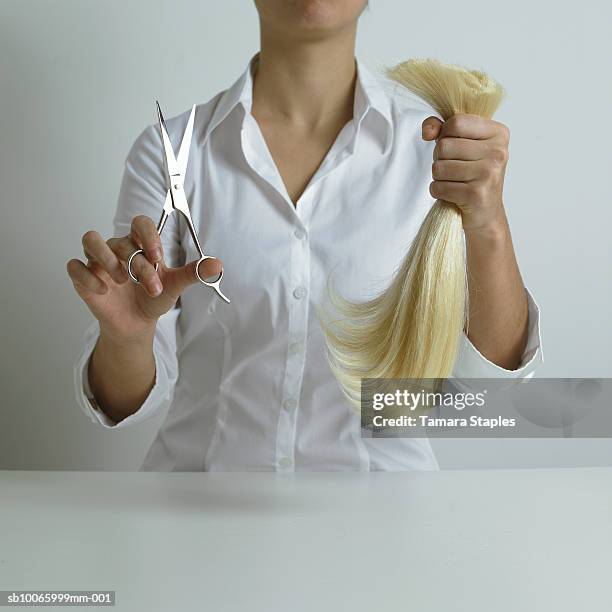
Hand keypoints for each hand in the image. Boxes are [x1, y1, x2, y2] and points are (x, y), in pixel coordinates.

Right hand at [67, 215, 221, 343]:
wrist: (138, 323)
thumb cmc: (153, 298)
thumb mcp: (175, 286)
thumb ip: (194, 273)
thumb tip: (217, 264)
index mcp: (140, 244)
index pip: (140, 222)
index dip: (148, 235)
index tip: (158, 256)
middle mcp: (117, 248)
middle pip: (122, 242)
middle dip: (139, 266)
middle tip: (151, 286)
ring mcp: (98, 261)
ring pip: (90, 240)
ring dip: (107, 259)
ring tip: (121, 281)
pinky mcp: (83, 277)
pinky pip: (75, 266)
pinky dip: (87, 276)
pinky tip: (103, 290)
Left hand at [422, 114, 509, 232]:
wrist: (486, 214)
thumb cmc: (472, 176)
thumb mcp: (463, 145)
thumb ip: (442, 129)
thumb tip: (427, 131)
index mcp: (498, 133)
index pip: (456, 122)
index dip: (444, 135)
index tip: (453, 147)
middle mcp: (497, 152)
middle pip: (444, 145)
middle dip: (440, 159)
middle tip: (453, 170)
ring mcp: (488, 174)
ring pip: (438, 167)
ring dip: (438, 177)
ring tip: (454, 182)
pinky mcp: (476, 195)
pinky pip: (439, 187)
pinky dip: (438, 192)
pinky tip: (452, 195)